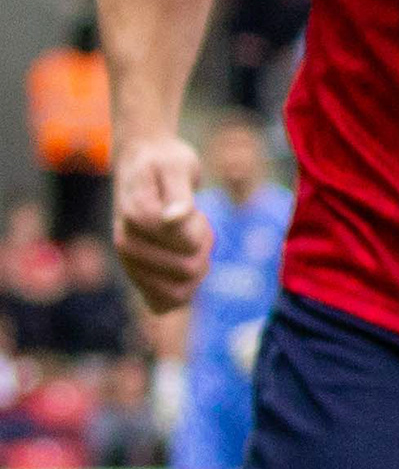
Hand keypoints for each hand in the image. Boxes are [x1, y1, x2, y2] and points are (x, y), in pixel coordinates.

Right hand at [113, 136, 209, 313]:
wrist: (143, 164)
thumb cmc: (165, 164)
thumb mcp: (177, 166)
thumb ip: (179, 193)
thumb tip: (174, 218)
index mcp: (135, 218)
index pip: (188, 243)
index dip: (200, 230)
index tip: (193, 211)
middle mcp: (125, 243)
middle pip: (188, 269)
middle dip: (203, 249)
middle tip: (194, 224)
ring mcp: (128, 262)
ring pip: (181, 291)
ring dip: (196, 266)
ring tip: (187, 238)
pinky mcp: (136, 274)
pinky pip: (165, 304)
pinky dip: (185, 289)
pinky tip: (181, 262)